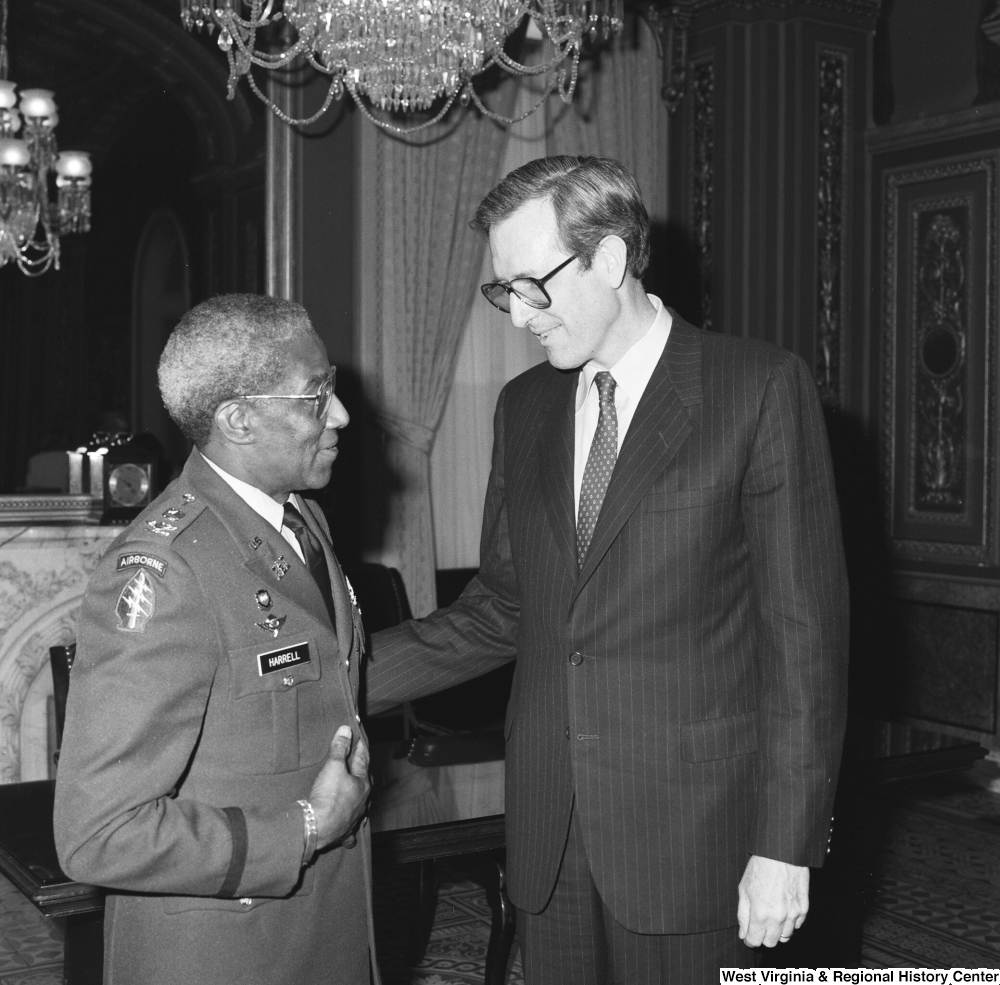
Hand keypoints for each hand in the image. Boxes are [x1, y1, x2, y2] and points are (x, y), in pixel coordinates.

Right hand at [308, 725, 370, 849]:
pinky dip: (351, 829)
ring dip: (359, 798)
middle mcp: (363, 801)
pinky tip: (351, 833)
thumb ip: (340, 748)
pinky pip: (351, 831)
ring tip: (358, 794)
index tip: (360, 741)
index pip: (363, 761)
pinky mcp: (345, 832)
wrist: (317, 827)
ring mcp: (355, 818)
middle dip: (362, 772)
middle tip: (359, 764)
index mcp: (362, 784)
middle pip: (365, 783)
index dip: (360, 750)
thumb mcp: (333, 766)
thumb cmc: (328, 795)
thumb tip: (346, 730)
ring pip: (361, 806)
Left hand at [737, 855, 808, 946]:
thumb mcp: (744, 889)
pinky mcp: (804, 908)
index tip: (748, 935)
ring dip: (777, 931)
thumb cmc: (760, 867)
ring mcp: (793, 914)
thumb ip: (743, 914)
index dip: (749, 939)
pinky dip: (790, 923)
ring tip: (771, 916)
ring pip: (785, 937)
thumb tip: (743, 933)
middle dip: (763, 937)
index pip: (754, 941)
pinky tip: (783, 910)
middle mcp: (778, 918)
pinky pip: (797, 925)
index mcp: (760, 914)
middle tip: (758, 925)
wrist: (781, 853)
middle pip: (771, 943)